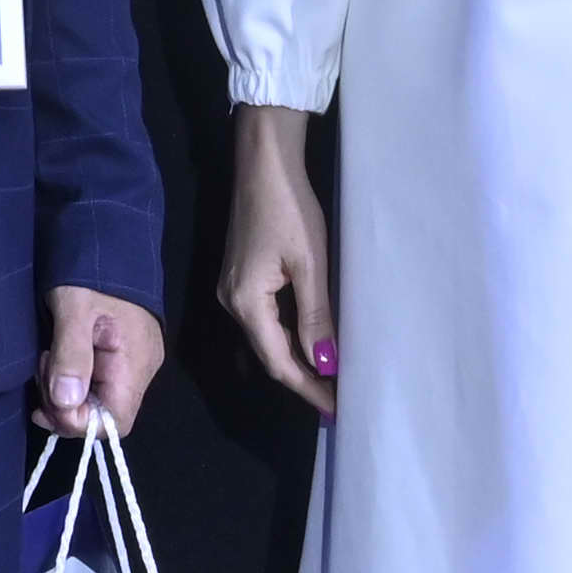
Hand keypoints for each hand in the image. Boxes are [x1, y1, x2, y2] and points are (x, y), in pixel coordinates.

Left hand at [39, 283, 166, 439]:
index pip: (115, 422)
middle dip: (66, 405)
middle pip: (104, 414)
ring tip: (46, 358)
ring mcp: (133, 362)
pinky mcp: (122, 353)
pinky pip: (97, 383)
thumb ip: (71, 355)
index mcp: (135, 363)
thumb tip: (66, 402)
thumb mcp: (73, 307)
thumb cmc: (91, 270)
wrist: (109, 236)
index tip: (47, 400)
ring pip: (98, 400)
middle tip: (42, 371)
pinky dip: (72, 380)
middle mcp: (141, 369)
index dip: (79, 422)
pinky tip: (54, 362)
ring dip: (65, 391)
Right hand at [216, 103, 336, 415]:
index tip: (337, 409)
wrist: (263, 162)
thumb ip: (316, 317)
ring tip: (330, 378)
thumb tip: (325, 365)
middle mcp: (232, 302)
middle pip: (269, 355)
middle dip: (303, 379)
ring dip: (296, 360)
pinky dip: (287, 338)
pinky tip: (309, 344)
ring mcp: (232, 289)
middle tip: (339, 399)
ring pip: (266, 339)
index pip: (278, 362)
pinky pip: (264, 321)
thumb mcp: (310, 264)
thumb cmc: (289, 209)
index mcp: (246, 302)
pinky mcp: (240, 277)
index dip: (308, 388)